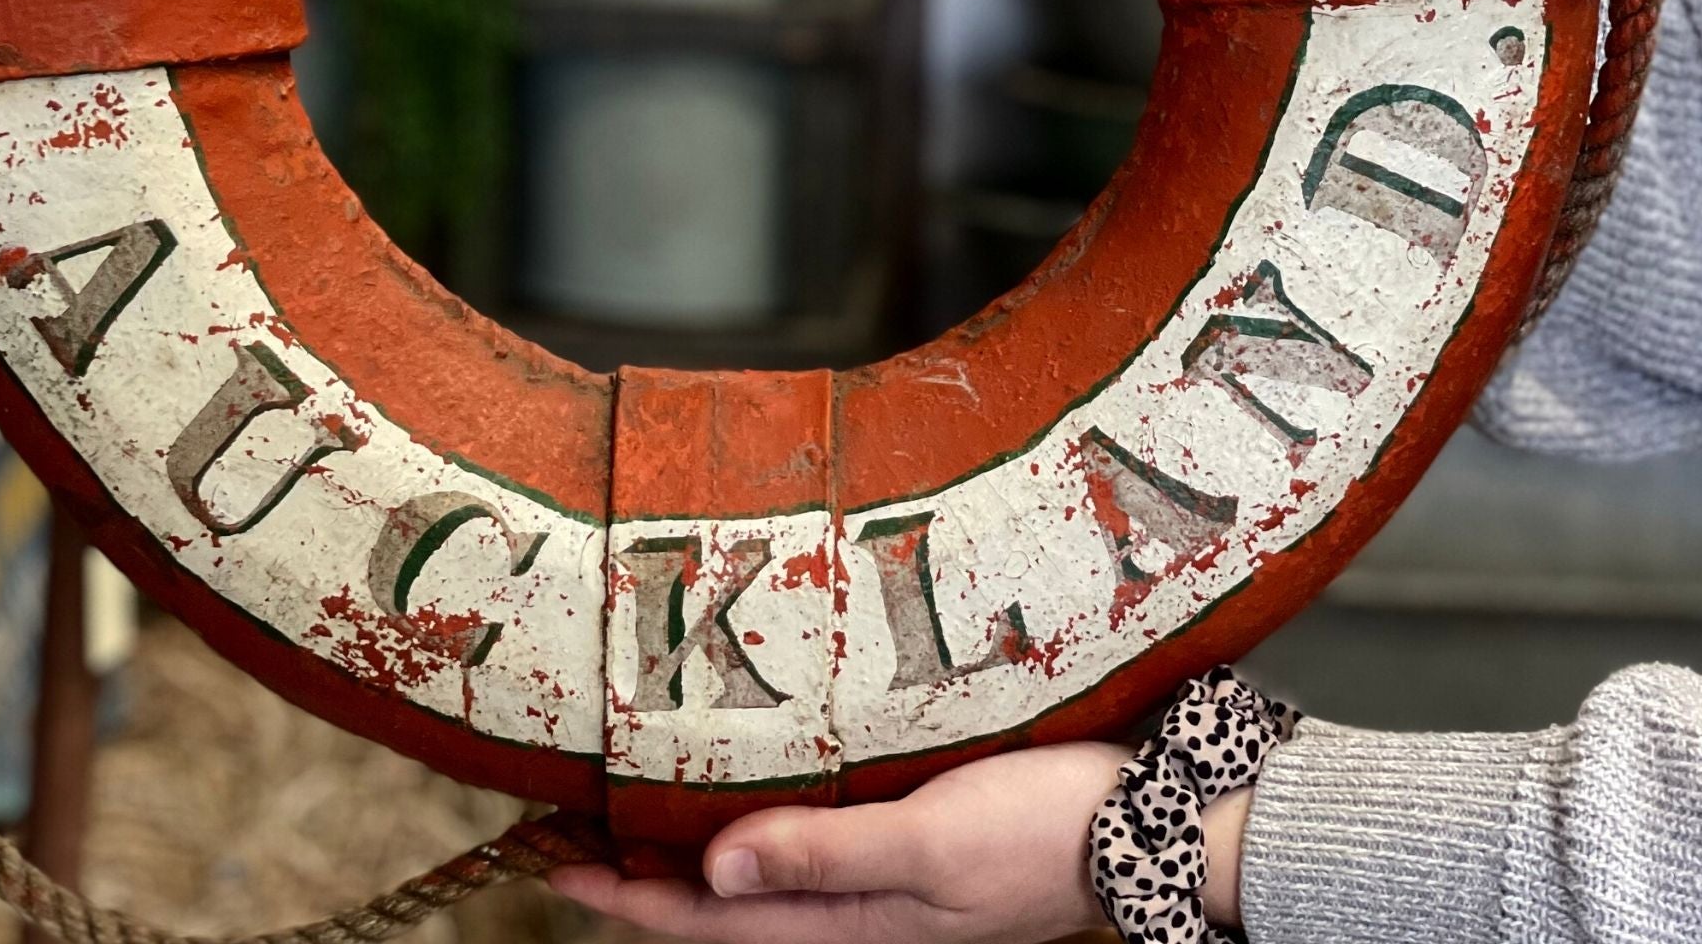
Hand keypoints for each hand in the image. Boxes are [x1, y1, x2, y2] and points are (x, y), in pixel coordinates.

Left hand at [550, 741, 1247, 942]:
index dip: (628, 894)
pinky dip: (754, 809)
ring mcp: (883, 874)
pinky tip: (740, 775)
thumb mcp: (930, 846)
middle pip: (722, 899)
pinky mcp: (908, 831)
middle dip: (639, 869)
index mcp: (854, 926)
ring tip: (626, 798)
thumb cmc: (1043, 833)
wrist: (1147, 823)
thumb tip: (713, 873)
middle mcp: (857, 907)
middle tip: (563, 824)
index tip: (553, 859)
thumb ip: (823, 859)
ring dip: (688, 839)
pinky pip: (807, 832)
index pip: (711, 923)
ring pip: (759, 865)